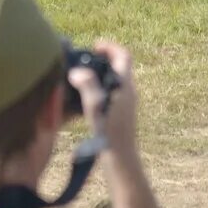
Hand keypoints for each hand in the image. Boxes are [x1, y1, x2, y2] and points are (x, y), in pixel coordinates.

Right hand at [71, 39, 138, 158]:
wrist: (121, 160)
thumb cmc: (109, 133)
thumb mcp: (95, 107)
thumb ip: (87, 85)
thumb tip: (77, 71)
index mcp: (125, 85)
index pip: (123, 55)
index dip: (109, 47)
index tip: (94, 47)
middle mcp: (129, 91)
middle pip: (119, 66)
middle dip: (103, 59)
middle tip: (85, 60)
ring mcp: (127, 103)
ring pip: (115, 79)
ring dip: (101, 73)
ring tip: (82, 76)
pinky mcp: (122, 113)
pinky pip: (112, 92)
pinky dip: (101, 87)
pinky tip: (86, 98)